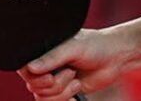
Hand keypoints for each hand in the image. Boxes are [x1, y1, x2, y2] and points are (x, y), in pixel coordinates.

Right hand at [19, 28, 133, 100]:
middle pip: (35, 88)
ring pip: (44, 99)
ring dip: (63, 93)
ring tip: (77, 81)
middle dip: (56, 85)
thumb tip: (30, 68)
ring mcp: (53, 82)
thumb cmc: (95, 46)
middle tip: (71, 73)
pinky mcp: (63, 93)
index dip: (35, 79)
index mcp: (43, 53)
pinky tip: (78, 90)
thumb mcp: (74, 47)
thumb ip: (53, 57)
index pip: (25, 71)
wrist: (115, 58)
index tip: (50, 78)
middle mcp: (45, 68)